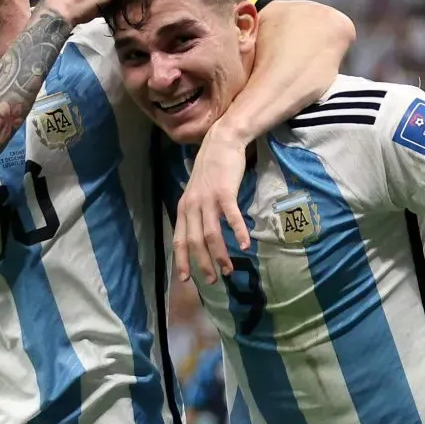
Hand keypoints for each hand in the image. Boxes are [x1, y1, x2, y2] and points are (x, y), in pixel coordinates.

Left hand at [175, 130, 249, 282]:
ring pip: (210, 234)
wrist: (222, 142)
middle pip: (194, 242)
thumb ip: (197, 212)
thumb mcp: (197, 192)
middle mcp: (192, 206)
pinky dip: (238, 232)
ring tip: (228, 269)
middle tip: (213, 280)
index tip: (185, 280)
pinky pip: (230, 217)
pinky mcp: (224, 192)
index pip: (179, 239)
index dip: (181, 260)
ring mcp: (207, 199)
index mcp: (184, 208)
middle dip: (202, 264)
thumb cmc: (212, 169)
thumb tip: (202, 235)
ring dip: (219, 254)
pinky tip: (245, 244)